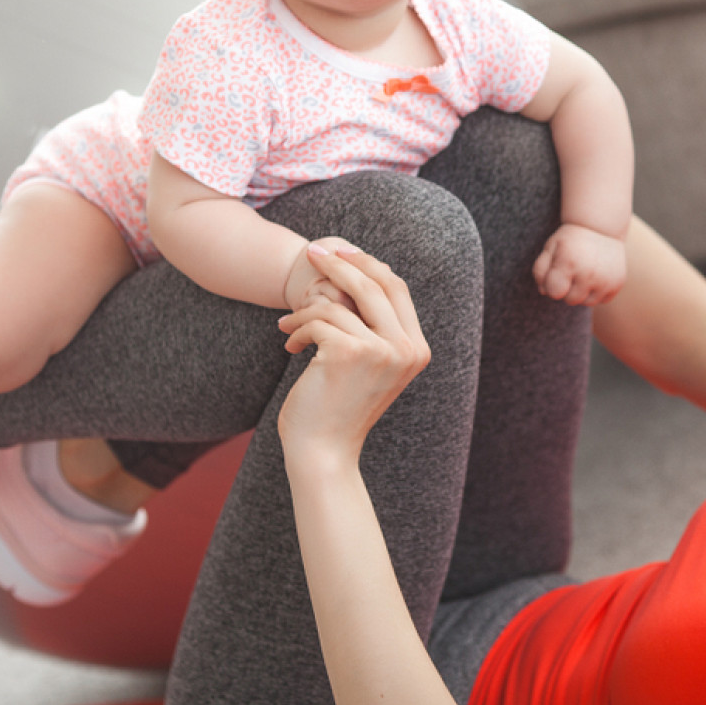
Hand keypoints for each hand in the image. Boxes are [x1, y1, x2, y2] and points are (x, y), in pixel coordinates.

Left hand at [276, 243, 430, 458]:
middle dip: (339, 262)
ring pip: (338, 302)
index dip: (368, 265)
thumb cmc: (339, 408)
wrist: (324, 452)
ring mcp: (381, 351)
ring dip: (305, 309)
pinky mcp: (349, 353)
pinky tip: (290, 344)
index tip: (340, 252)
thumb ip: (374, 327)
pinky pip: (317, 320)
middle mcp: (406, 348)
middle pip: (373, 283)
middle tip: (312, 252)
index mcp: (417, 349)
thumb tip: (357, 274)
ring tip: (289, 324)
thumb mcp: (368, 365)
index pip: (397, 289)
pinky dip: (297, 328)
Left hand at [532, 223, 625, 305]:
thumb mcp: (550, 247)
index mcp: (568, 263)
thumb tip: (544, 291)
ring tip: (584, 273)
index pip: (554, 292)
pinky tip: (596, 275)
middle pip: (570, 300)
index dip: (553, 284)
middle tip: (572, 271)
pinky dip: (598, 291)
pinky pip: (602, 300)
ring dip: (583, 292)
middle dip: (568, 289)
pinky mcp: (618, 283)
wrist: (602, 227)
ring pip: (587, 302)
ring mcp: (605, 279)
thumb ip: (540, 270)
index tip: (557, 273)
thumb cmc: (571, 239)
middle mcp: (588, 273)